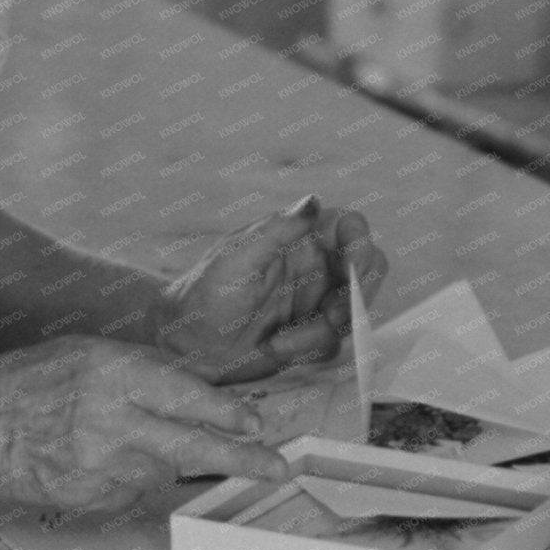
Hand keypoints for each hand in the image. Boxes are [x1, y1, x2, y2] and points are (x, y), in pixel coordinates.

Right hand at [0, 335, 287, 514]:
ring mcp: (99, 465)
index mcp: (113, 373)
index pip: (187, 395)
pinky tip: (105, 458)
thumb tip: (201, 385)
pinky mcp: (88, 496)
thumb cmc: (34, 378)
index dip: (227, 412)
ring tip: (132, 439)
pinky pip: (132, 490)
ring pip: (164, 470)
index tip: (255, 422)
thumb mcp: (92, 349)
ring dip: (167, 458)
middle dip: (240, 457)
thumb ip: (147, 367)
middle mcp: (111, 421)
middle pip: (192, 445)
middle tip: (274, 466)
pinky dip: (132, 476)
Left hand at [157, 196, 388, 383]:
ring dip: (324, 329)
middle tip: (331, 316)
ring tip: (282, 341)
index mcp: (298, 237)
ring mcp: (314, 300)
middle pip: (367, 270)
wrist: (183, 345)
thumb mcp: (237, 260)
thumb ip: (278, 231)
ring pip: (353, 310)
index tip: (354, 268)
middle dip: (356, 295)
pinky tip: (276, 347)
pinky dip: (310, 348)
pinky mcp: (310, 333)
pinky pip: (334, 341)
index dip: (361, 243)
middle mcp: (313, 265)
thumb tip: (312, 200)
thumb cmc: (203, 294)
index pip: (348, 227)